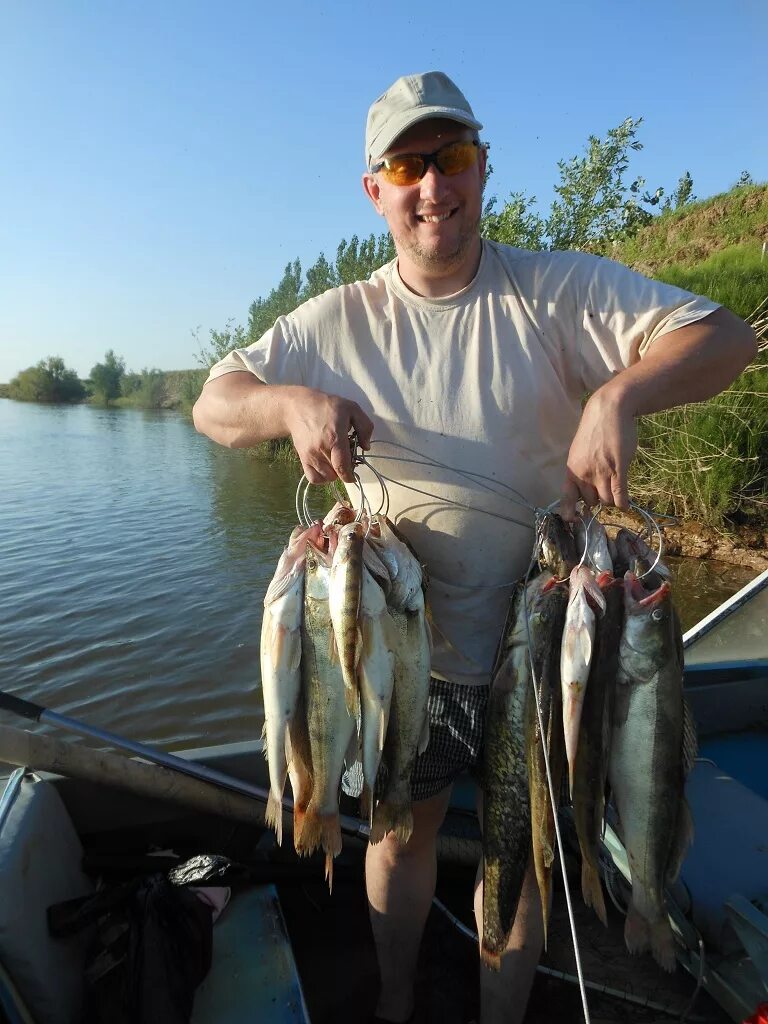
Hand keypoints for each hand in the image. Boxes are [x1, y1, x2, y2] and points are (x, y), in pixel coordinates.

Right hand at [285, 388, 373, 483]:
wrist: (298, 407)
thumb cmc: (326, 406)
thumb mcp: (352, 408)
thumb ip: (365, 427)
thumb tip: (366, 447)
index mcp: (335, 438)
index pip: (343, 466)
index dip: (350, 475)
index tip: (354, 473)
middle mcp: (321, 449)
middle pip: (337, 473)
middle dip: (345, 470)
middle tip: (346, 458)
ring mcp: (310, 456)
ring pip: (326, 477)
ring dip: (334, 473)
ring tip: (335, 460)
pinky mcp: (303, 458)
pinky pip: (313, 478)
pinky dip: (322, 477)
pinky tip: (326, 467)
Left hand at [559, 387, 636, 520]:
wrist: (610, 409)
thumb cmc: (596, 430)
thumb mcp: (580, 451)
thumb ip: (581, 470)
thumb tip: (585, 490)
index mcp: (572, 469)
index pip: (566, 497)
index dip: (569, 511)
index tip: (573, 520)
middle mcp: (584, 474)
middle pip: (591, 502)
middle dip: (598, 500)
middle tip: (605, 490)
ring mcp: (601, 472)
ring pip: (606, 502)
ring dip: (612, 500)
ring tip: (616, 490)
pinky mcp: (619, 469)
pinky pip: (620, 496)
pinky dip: (623, 503)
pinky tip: (625, 503)